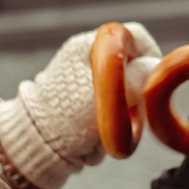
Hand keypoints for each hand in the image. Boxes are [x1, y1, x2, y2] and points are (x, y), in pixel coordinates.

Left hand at [0, 22, 161, 188]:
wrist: (32, 151)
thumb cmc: (63, 119)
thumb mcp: (108, 95)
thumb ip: (139, 78)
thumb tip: (157, 70)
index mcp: (86, 47)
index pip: (133, 36)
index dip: (150, 56)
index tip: (153, 83)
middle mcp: (84, 62)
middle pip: (131, 73)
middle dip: (132, 102)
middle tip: (125, 120)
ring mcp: (82, 87)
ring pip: (122, 101)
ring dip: (117, 124)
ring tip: (97, 137)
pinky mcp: (80, 112)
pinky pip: (107, 120)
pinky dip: (103, 135)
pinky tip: (88, 143)